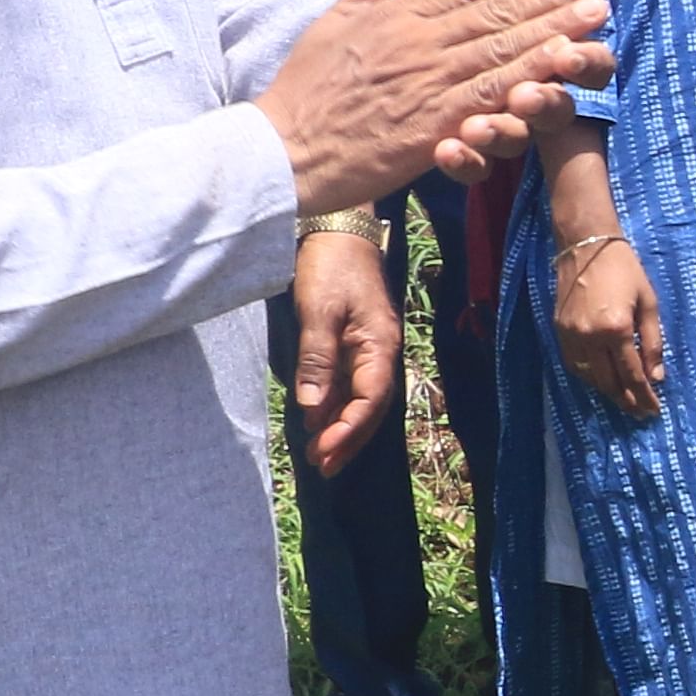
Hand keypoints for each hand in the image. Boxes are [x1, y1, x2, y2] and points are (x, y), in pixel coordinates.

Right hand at [255, 0, 617, 210]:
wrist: (281, 150)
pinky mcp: (430, 123)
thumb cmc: (308, 88)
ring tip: (598, 11)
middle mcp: (416, 37)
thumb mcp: (336, 20)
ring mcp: (425, 80)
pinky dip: (526, 77)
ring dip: (555, 27)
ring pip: (501, 46)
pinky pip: (486, 95)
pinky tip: (561, 67)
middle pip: (498, 7)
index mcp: (399, 11)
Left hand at [286, 228, 403, 473]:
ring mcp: (370, 348)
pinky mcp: (355, 341)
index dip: (348, 430)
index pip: (370, 401)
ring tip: (317, 452)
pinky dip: (336, 405)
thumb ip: (317, 360)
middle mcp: (381, 352)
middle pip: (371, 408)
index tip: (323, 451)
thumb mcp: (319, 311)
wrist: (339, 228)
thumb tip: (313, 408)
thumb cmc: (331, 266)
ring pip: (361, 398)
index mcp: (380, 346)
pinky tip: (318, 418)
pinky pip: (350, 383)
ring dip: (341, 426)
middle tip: (322, 466)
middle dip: (348, 439)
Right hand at [554, 224, 667, 423]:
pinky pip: (574, 365)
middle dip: (627, 400)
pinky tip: (602, 382)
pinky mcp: (558, 331)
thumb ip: (652, 342)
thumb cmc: (625, 270)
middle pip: (609, 382)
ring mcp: (570, 336)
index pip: (632, 375)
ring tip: (624, 401)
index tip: (654, 410)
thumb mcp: (648, 303)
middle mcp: (590, 337)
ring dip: (607, 392)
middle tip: (640, 413)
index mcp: (616, 329)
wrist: (586, 246)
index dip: (644, 396)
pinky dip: (589, 377)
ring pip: (590, 377)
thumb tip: (656, 376)